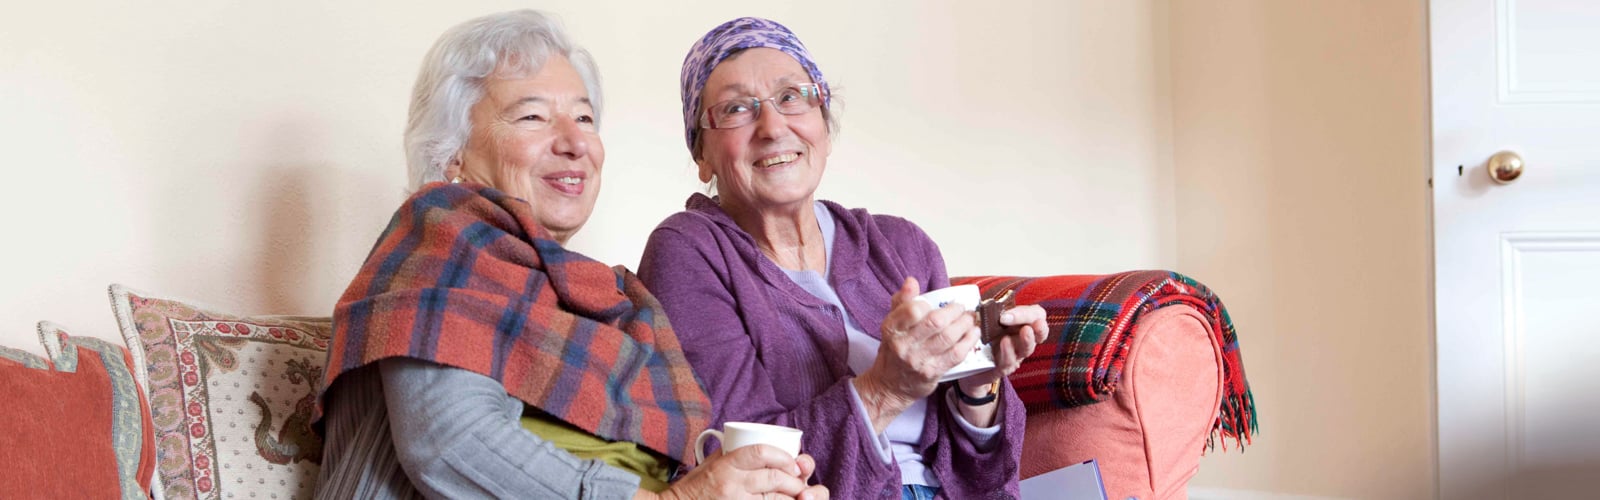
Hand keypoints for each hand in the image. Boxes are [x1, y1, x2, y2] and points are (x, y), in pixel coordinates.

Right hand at [653, 445, 827, 499]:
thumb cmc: (695, 487)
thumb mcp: (712, 462)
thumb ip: (735, 452)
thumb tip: (767, 448)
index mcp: (726, 464)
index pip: (761, 453)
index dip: (783, 457)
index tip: (793, 462)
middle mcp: (732, 484)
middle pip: (774, 478)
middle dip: (795, 481)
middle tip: (801, 484)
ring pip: (775, 499)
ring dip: (793, 498)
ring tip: (798, 497)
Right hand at [854, 277, 981, 430]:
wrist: (890, 385)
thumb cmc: (894, 349)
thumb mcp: (892, 324)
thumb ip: (902, 301)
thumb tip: (912, 281)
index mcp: (892, 328)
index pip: (913, 309)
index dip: (929, 304)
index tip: (937, 303)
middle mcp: (903, 345)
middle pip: (935, 322)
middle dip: (954, 311)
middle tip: (961, 308)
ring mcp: (918, 360)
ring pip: (948, 337)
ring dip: (964, 325)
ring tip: (970, 319)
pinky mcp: (932, 373)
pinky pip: (955, 355)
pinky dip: (968, 342)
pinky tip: (973, 334)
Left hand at [959, 303, 1048, 388]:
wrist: (971, 361)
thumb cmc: (986, 336)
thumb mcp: (992, 320)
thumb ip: (998, 312)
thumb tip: (998, 309)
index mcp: (1024, 324)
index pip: (1038, 316)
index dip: (1029, 314)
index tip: (1010, 313)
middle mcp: (1024, 340)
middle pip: (1040, 333)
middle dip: (1037, 328)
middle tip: (1028, 325)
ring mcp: (1016, 355)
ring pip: (1027, 349)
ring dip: (1027, 340)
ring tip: (1024, 331)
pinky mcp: (1004, 367)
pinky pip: (1010, 361)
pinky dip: (1008, 352)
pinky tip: (1004, 343)